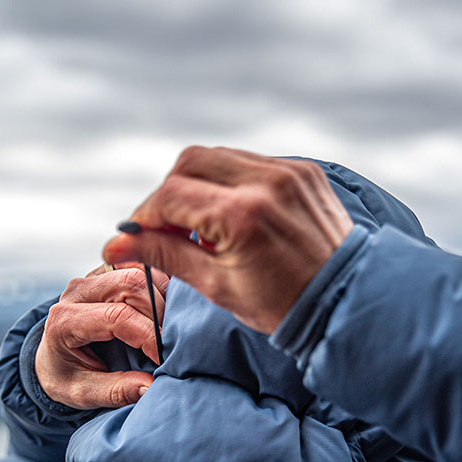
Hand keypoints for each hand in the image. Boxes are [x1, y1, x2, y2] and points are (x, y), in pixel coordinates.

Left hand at [35, 263, 168, 408]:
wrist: (51, 358)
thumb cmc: (66, 376)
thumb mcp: (83, 393)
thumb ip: (116, 391)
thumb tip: (150, 385)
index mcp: (65, 319)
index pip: (117, 317)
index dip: (149, 336)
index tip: (165, 358)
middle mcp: (77, 291)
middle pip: (131, 284)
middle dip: (160, 313)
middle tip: (171, 341)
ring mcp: (93, 276)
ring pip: (140, 271)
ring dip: (163, 297)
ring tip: (169, 328)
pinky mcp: (109, 272)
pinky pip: (142, 269)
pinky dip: (160, 288)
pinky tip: (165, 313)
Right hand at [102, 146, 352, 333]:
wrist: (346, 303)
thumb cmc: (282, 305)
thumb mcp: (216, 285)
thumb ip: (165, 254)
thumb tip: (116, 242)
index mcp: (241, 216)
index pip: (170, 196)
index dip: (145, 215)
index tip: (137, 235)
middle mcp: (266, 183)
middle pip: (190, 162)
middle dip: (170, 192)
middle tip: (169, 227)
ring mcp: (290, 172)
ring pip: (220, 157)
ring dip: (200, 183)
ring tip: (204, 225)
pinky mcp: (305, 172)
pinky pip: (253, 163)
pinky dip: (233, 182)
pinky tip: (236, 216)